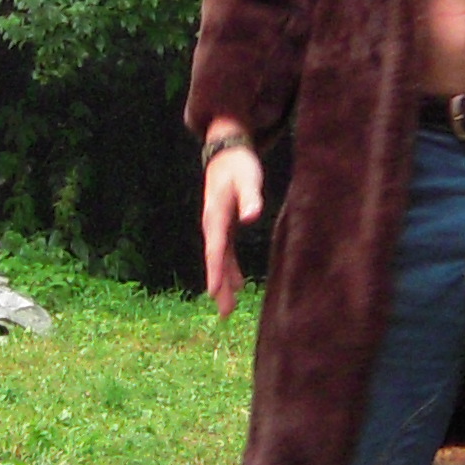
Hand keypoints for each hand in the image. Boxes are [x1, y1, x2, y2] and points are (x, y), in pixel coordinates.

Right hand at [200, 135, 265, 318]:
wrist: (226, 152)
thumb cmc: (239, 165)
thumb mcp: (248, 178)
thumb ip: (251, 197)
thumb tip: (252, 217)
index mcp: (216, 216)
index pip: (215, 249)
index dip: (215, 271)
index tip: (213, 291)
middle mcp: (212, 224)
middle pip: (216, 260)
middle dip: (219, 287)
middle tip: (225, 313)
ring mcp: (217, 226)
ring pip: (219, 260)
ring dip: (223, 283)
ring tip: (228, 308)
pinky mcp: (225, 225)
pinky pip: (225, 252)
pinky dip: (229, 269)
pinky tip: (238, 285)